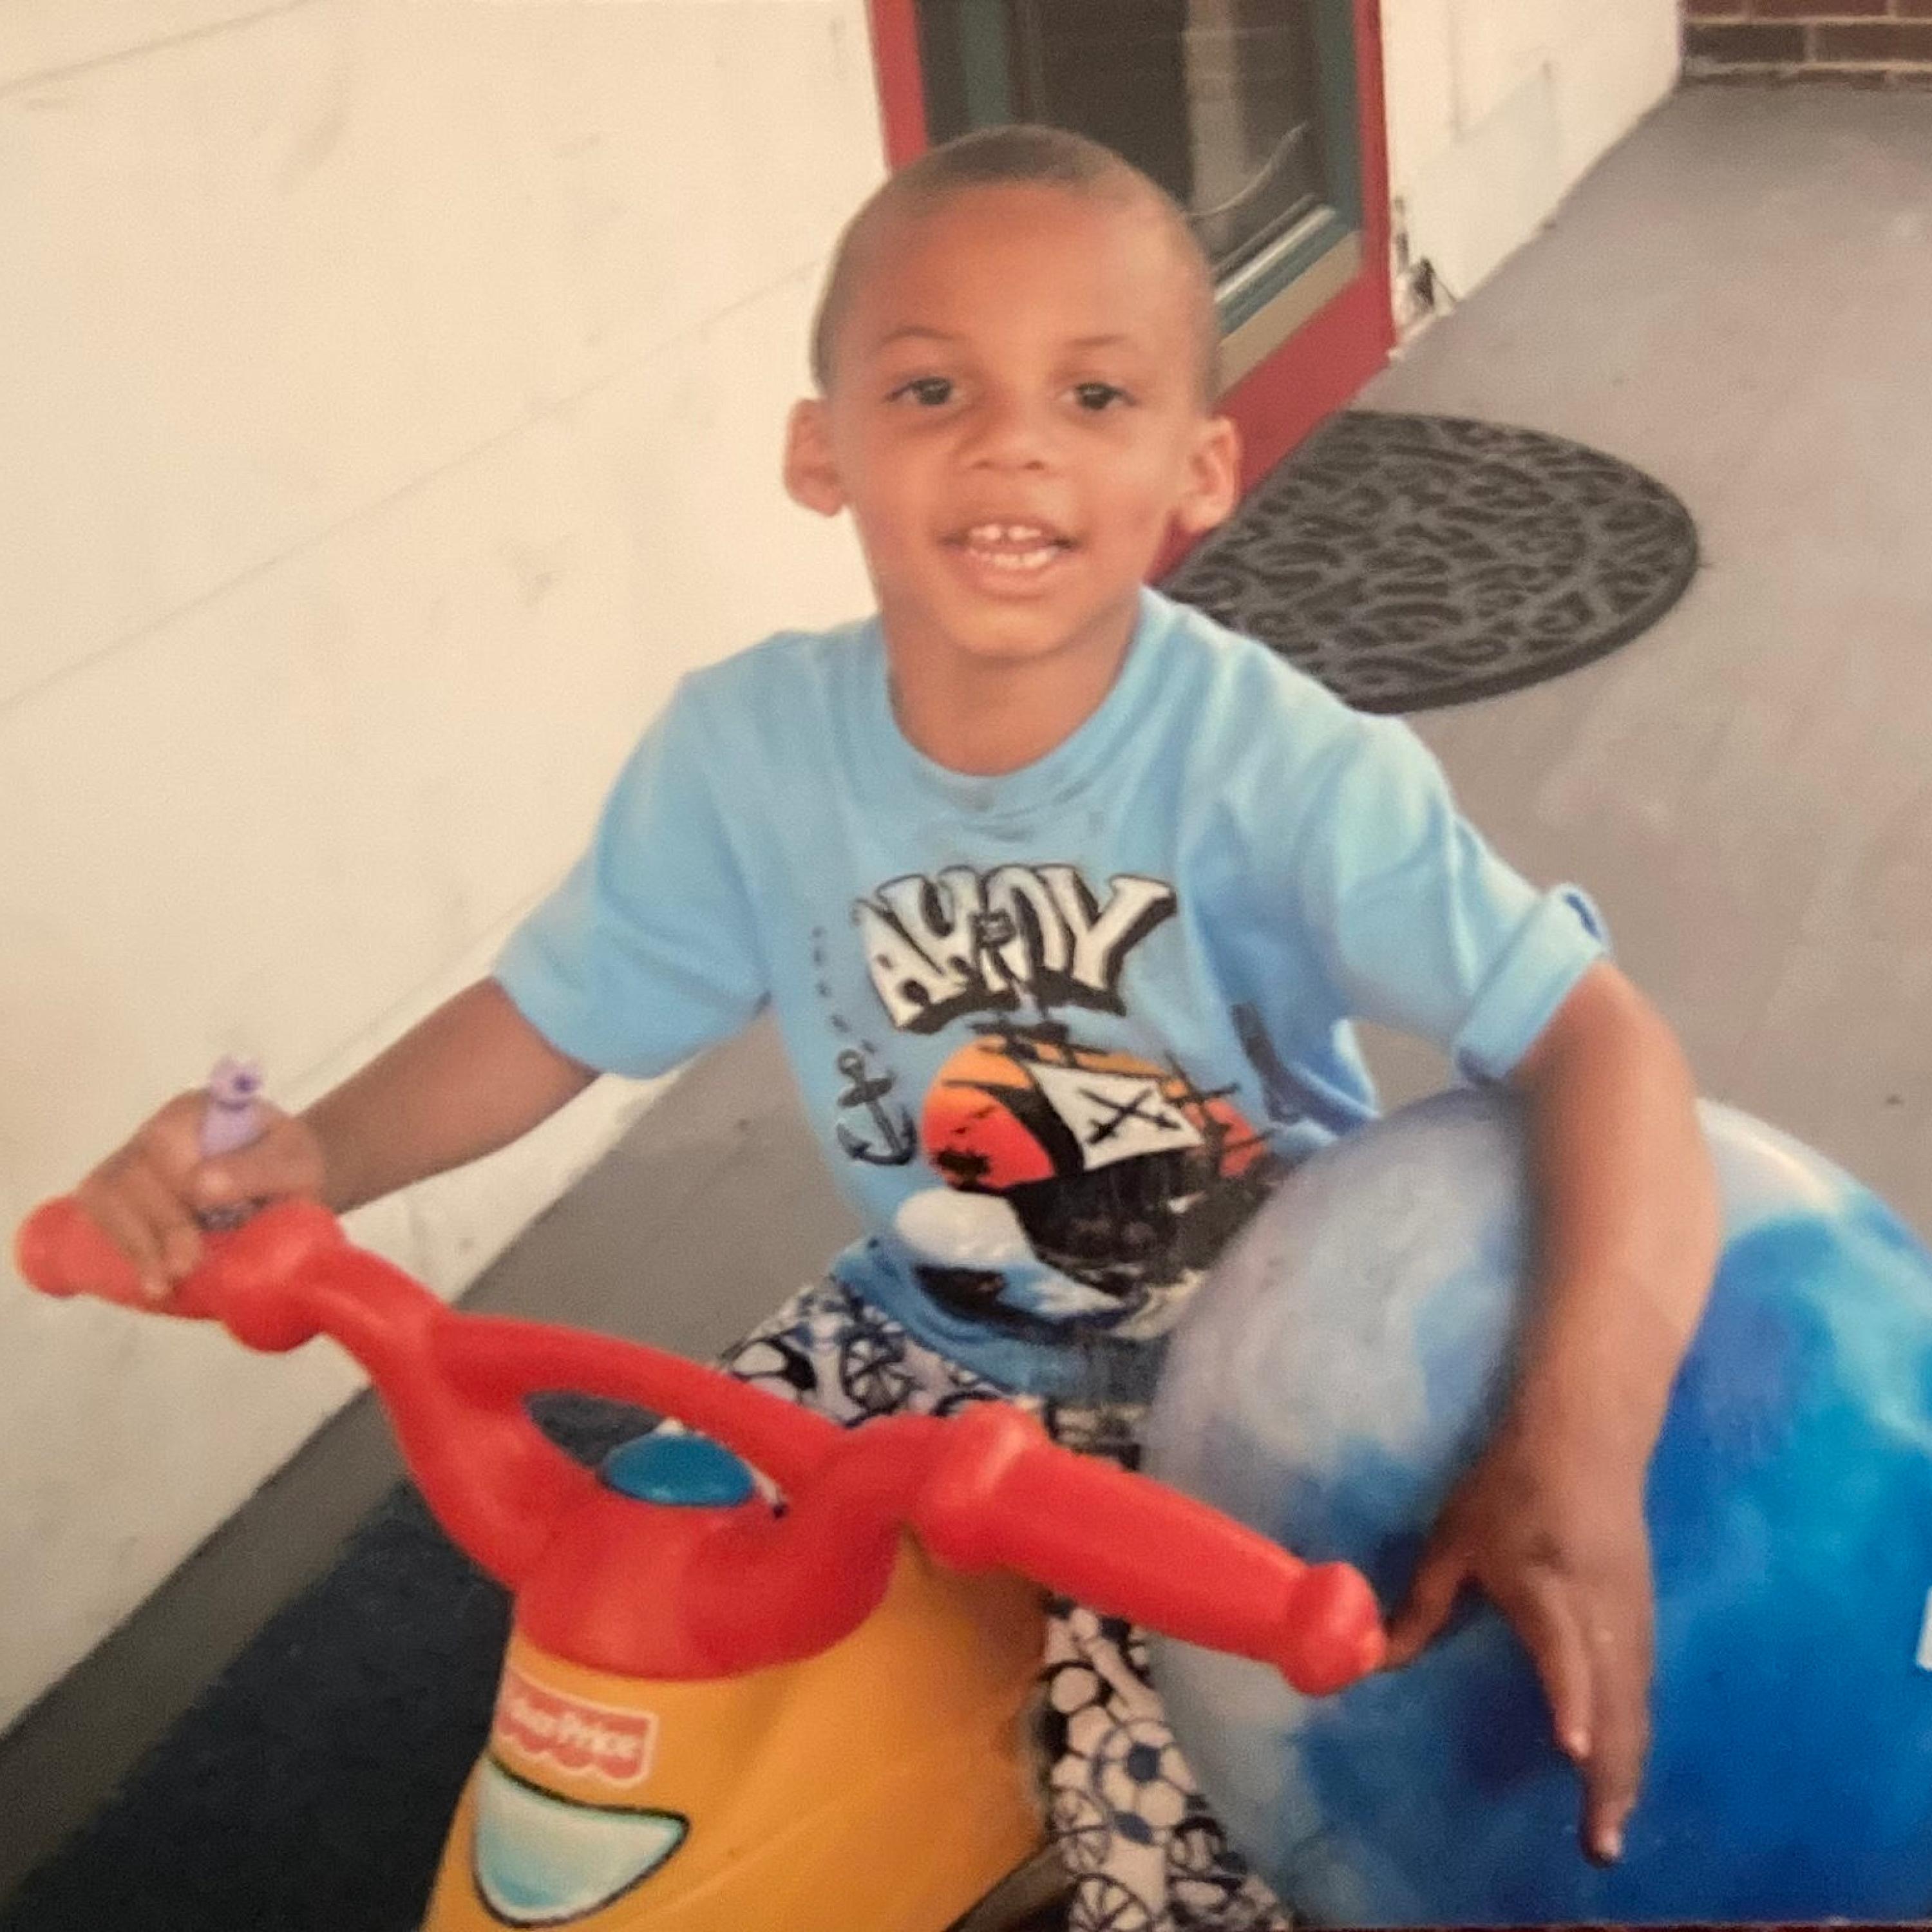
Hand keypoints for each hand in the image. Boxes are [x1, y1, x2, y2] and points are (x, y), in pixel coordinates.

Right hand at [73, 1090, 326, 1301]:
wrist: (285, 1186)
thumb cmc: (291, 1167)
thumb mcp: (294, 1162)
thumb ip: (259, 1169)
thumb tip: (201, 1185)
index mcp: (196, 1112)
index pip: (164, 1139)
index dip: (175, 1179)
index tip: (203, 1211)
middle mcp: (155, 1133)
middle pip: (129, 1174)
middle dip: (158, 1225)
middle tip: (186, 1266)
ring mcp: (134, 1165)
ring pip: (106, 1198)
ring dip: (133, 1244)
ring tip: (163, 1284)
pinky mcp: (125, 1200)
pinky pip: (101, 1219)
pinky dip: (123, 1250)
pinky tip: (148, 1281)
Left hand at [1383, 1416, 1654, 1864]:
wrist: (1586, 1437)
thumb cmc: (1507, 1485)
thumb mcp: (1454, 1537)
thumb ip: (1422, 1604)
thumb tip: (1377, 1662)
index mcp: (1544, 1580)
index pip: (1563, 1647)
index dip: (1569, 1698)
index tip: (1571, 1748)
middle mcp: (1596, 1606)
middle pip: (1613, 1698)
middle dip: (1607, 1773)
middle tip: (1596, 1844)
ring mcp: (1630, 1615)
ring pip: (1635, 1704)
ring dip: (1626, 1769)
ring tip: (1609, 1831)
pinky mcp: (1644, 1618)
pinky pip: (1642, 1690)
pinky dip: (1636, 1739)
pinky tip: (1625, 1780)